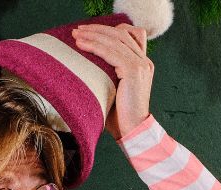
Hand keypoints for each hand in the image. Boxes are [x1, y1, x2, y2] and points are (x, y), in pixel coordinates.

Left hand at [72, 23, 152, 138]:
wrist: (131, 130)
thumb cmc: (118, 114)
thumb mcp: (113, 88)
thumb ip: (108, 72)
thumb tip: (86, 62)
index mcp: (142, 63)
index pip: (129, 34)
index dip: (108, 29)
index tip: (88, 31)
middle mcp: (144, 61)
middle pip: (121, 33)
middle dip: (97, 29)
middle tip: (78, 30)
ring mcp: (141, 64)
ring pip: (115, 40)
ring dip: (93, 35)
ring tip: (76, 35)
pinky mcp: (134, 70)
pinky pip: (111, 52)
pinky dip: (94, 46)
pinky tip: (81, 45)